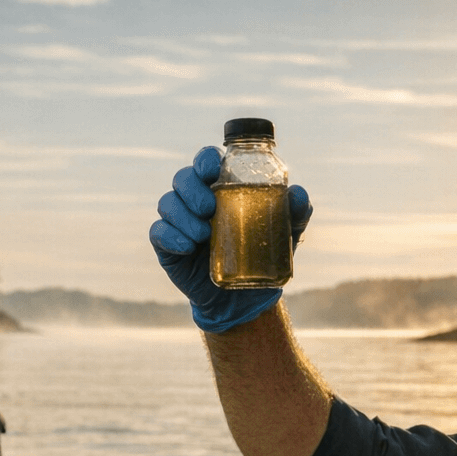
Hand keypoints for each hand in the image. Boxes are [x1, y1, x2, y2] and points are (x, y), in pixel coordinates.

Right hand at [149, 146, 312, 333]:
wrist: (245, 296)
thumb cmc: (263, 252)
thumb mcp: (286, 232)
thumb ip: (296, 211)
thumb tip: (298, 193)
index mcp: (221, 186)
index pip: (206, 161)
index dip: (205, 159)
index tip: (213, 169)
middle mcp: (196, 199)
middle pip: (183, 178)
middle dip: (192, 189)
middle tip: (210, 209)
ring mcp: (180, 221)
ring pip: (168, 203)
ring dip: (182, 215)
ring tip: (204, 234)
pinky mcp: (168, 245)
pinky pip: (159, 232)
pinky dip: (170, 236)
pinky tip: (187, 247)